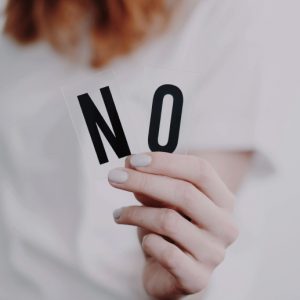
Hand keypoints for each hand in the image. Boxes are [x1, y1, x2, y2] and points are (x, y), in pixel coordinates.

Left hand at [108, 152, 238, 298]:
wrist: (173, 271)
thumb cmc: (170, 229)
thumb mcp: (162, 201)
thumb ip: (152, 183)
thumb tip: (130, 164)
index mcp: (223, 200)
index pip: (200, 170)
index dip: (165, 161)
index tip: (133, 159)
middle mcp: (225, 225)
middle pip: (184, 193)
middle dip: (143, 182)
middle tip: (114, 177)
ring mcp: (214, 253)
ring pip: (169, 221)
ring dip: (136, 213)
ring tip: (119, 213)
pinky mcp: (198, 278)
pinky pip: (166, 253)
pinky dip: (147, 242)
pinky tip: (143, 241)